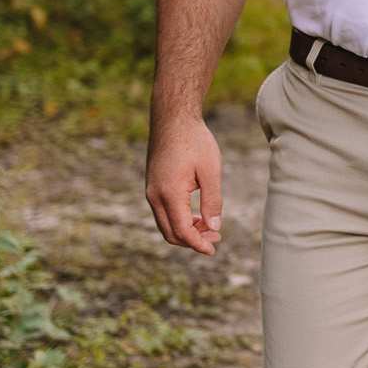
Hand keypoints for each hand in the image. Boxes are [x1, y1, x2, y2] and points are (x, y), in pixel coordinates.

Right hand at [145, 112, 223, 254]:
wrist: (173, 117)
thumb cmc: (195, 141)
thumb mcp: (211, 171)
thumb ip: (212, 201)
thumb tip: (214, 227)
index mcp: (169, 193)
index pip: (182, 231)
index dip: (198, 244)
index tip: (214, 249)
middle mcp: (154, 196)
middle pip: (171, 233)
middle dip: (193, 240)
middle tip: (216, 238)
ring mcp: (150, 191)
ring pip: (166, 224)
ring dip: (186, 231)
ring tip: (209, 227)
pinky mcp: (152, 186)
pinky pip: (163, 212)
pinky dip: (179, 219)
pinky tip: (197, 215)